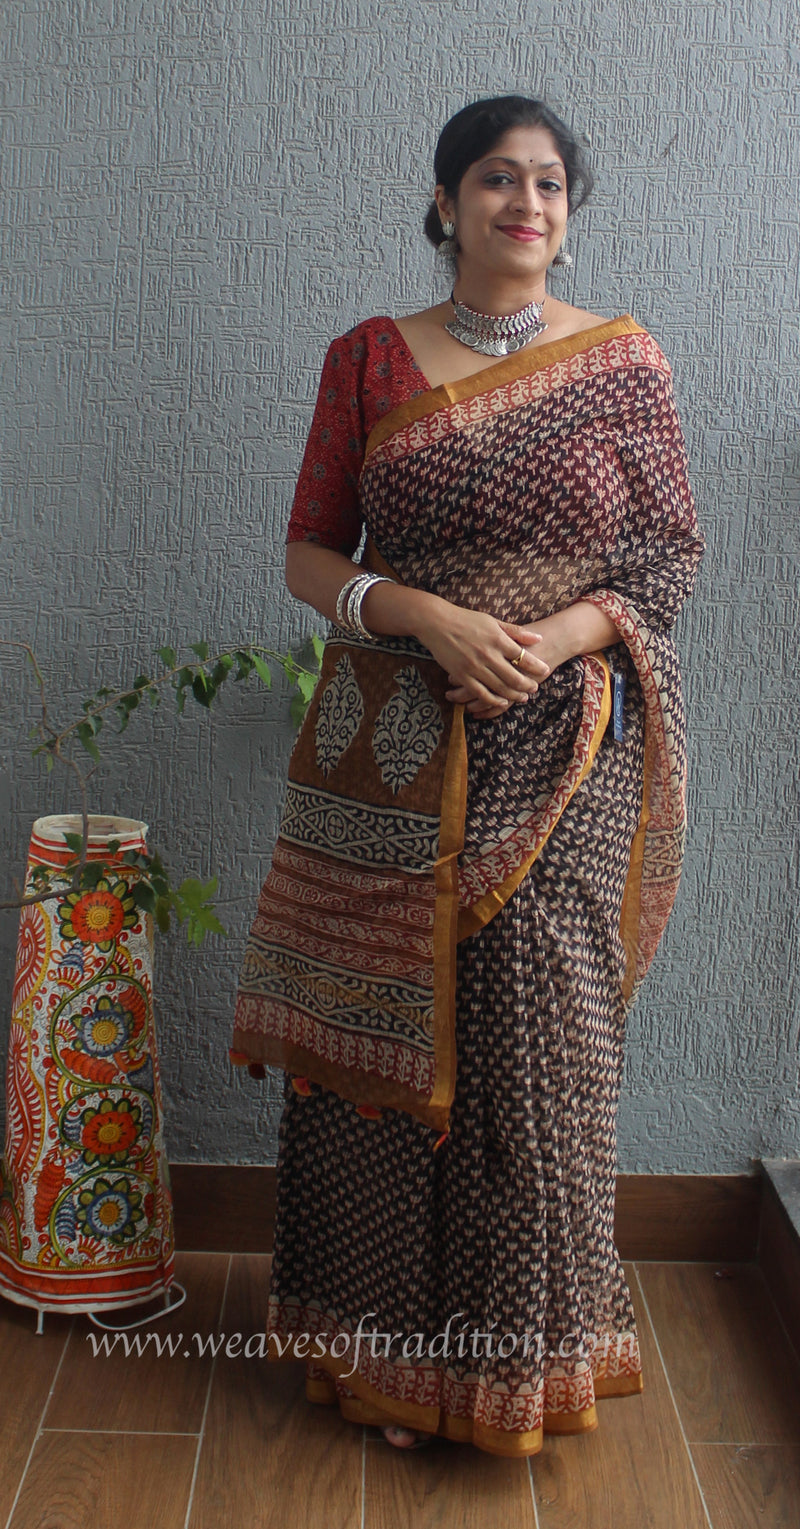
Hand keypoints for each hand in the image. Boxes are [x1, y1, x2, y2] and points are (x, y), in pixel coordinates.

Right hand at [414, 601, 550, 719]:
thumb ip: (516, 631)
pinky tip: (502, 702)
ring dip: (514, 695)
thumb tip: (538, 637)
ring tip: (523, 697)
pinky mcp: (462, 676)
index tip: (545, 670)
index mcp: (498, 640)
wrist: (437, 623)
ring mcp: (475, 667)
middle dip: (528, 685)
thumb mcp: (493, 621)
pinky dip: (493, 700)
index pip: (524, 657)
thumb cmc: (466, 619)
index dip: (537, 666)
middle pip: (515, 677)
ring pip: (500, 688)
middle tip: (535, 688)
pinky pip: (481, 693)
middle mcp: (489, 655)